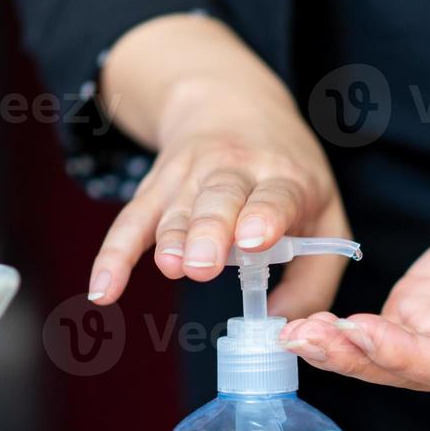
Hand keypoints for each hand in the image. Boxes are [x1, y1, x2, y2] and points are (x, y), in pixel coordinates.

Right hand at [86, 15, 350, 317]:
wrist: (234, 104)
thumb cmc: (289, 176)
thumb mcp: (325, 215)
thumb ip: (314, 278)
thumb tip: (281, 326)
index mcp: (284, 178)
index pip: (275, 196)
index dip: (264, 215)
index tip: (255, 239)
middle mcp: (235, 171)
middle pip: (219, 200)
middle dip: (210, 231)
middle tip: (205, 263)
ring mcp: (190, 177)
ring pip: (176, 211)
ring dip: (171, 240)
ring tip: (172, 266)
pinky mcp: (155, 188)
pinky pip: (131, 223)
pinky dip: (114, 255)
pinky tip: (103, 289)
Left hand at [279, 135, 429, 389]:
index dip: (405, 354)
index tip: (363, 331)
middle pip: (410, 371)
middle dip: (356, 357)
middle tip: (306, 339)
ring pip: (388, 358)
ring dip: (342, 349)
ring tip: (294, 335)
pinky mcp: (425, 310)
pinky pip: (381, 332)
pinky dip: (345, 332)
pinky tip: (309, 324)